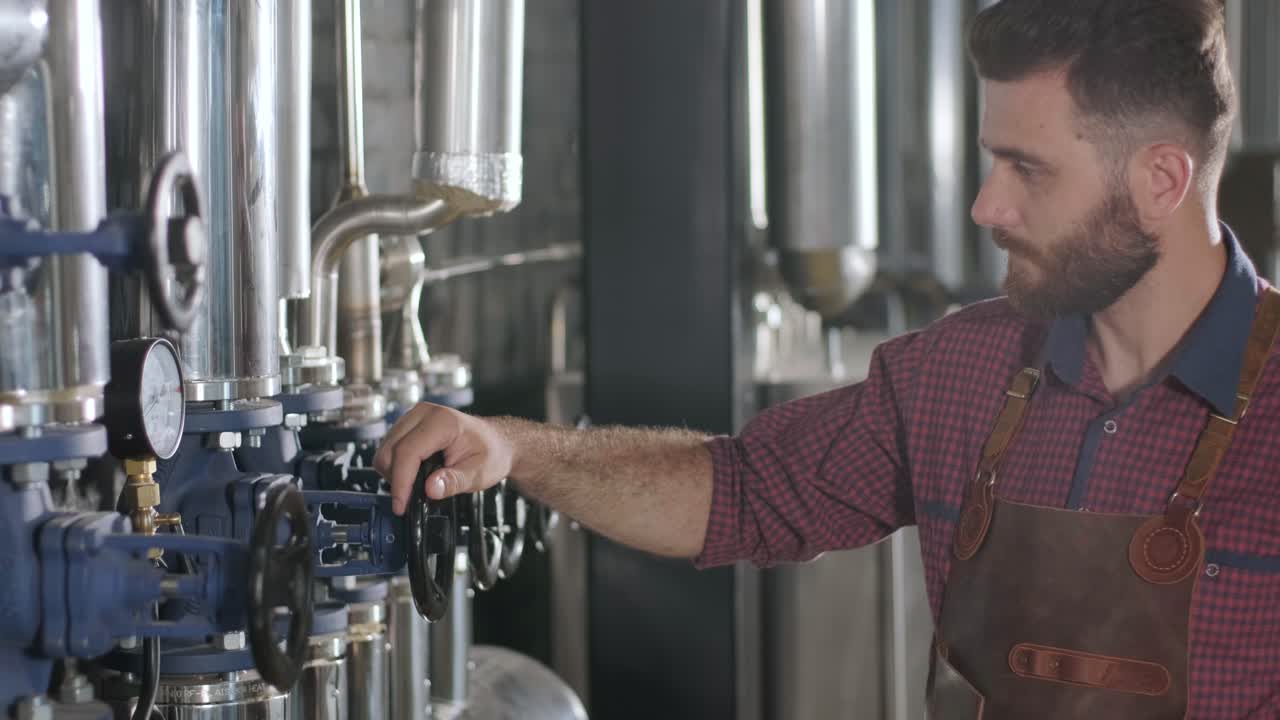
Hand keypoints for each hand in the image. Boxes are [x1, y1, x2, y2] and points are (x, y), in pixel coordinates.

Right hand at [373, 403, 513, 514]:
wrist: (497, 442)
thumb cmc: (491, 453)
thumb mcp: (479, 473)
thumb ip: (455, 481)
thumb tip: (431, 489)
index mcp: (442, 421)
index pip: (408, 452)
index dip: (401, 482)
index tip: (401, 504)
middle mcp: (424, 414)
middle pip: (390, 451)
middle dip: (396, 480)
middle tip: (410, 500)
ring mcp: (414, 417)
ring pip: (385, 450)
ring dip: (394, 474)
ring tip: (415, 487)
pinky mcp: (408, 425)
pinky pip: (390, 448)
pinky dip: (396, 467)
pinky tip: (414, 476)